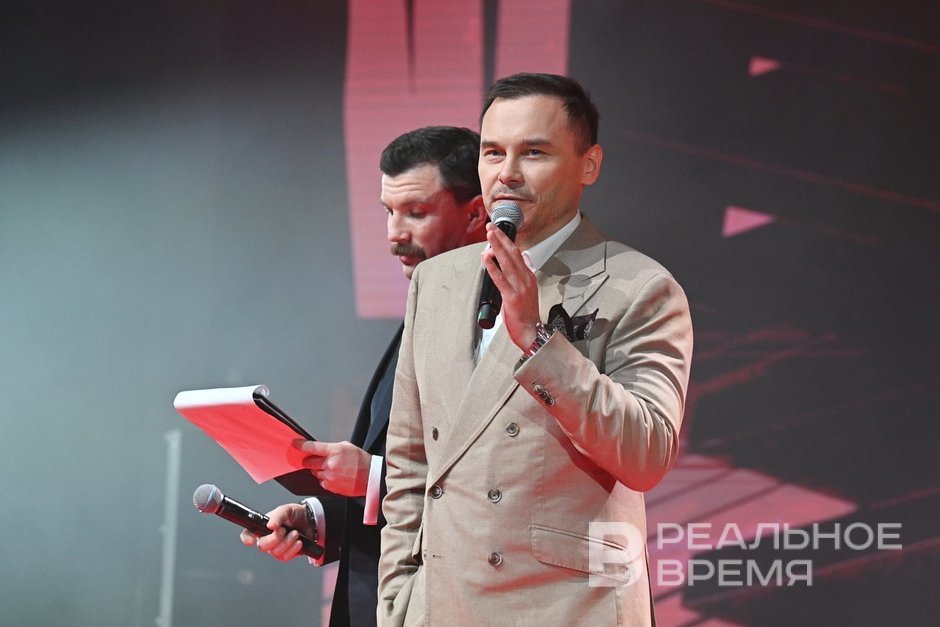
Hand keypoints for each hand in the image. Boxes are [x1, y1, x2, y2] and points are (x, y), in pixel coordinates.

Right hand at [239, 503, 311, 561]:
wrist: (310, 520)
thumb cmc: (294, 514)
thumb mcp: (287, 510)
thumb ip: (278, 516)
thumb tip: (270, 525)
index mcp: (262, 527)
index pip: (248, 534)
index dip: (247, 538)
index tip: (252, 540)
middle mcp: (266, 539)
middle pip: (262, 546)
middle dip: (274, 538)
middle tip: (284, 530)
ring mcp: (276, 548)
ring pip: (275, 552)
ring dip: (287, 542)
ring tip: (295, 533)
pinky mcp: (286, 554)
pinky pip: (285, 557)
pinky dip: (293, 549)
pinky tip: (299, 542)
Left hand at [294, 439, 371, 496]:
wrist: (370, 477)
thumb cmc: (361, 461)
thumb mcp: (347, 446)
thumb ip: (331, 447)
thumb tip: (320, 449)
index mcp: (335, 451)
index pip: (312, 447)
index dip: (301, 445)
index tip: (294, 444)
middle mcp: (330, 464)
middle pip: (309, 462)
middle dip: (310, 460)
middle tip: (317, 459)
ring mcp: (329, 476)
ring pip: (314, 472)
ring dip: (319, 470)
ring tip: (333, 468)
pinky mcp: (330, 486)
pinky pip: (321, 481)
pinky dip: (325, 479)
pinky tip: (336, 476)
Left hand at [481, 222, 540, 349]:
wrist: (532, 330)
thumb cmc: (527, 313)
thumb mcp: (527, 289)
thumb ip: (523, 274)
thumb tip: (522, 259)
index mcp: (528, 276)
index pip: (517, 253)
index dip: (507, 240)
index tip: (498, 230)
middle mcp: (525, 279)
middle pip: (513, 253)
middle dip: (501, 238)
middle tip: (491, 226)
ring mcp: (520, 287)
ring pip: (507, 262)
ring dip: (496, 246)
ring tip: (489, 235)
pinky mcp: (512, 296)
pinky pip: (500, 278)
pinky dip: (492, 267)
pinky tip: (486, 258)